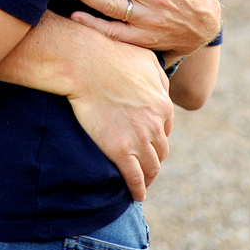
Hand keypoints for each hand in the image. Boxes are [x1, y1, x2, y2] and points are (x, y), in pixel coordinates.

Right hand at [62, 27, 172, 200]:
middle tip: (144, 163)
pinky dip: (138, 190)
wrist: (84, 63)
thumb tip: (164, 89)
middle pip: (161, 150)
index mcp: (163, 104)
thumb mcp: (145, 59)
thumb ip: (159, 77)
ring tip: (142, 182)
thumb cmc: (110, 55)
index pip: (166, 129)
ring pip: (151, 167)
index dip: (157, 136)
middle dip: (154, 157)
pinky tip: (136, 195)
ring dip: (149, 177)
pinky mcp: (119, 150)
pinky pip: (134, 178)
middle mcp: (155, 125)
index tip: (148, 141)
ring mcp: (138, 140)